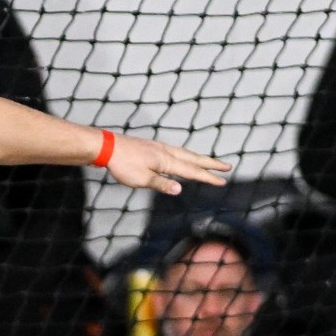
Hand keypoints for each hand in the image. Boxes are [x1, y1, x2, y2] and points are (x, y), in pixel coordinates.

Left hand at [100, 132, 230, 195]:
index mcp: (166, 161)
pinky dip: (186, 154)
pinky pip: (176, 150)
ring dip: (200, 158)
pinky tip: (183, 157)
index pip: (192, 171)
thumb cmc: (122, 165)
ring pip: (186, 153)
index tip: (223, 181)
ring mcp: (160, 147)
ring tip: (210, 162)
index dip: (208, 177)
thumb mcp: (141, 179)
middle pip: (194, 158)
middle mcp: (167, 152)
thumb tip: (180, 189)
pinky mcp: (153, 146)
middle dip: (211, 164)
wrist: (107, 146)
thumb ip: (161, 184)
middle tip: (228, 167)